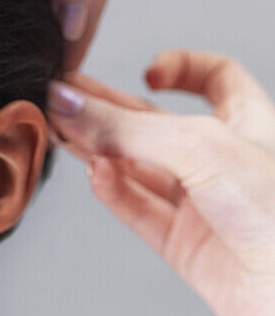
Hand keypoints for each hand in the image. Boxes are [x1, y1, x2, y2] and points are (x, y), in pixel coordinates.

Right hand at [46, 49, 274, 315]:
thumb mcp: (199, 146)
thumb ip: (127, 126)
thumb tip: (70, 105)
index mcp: (250, 123)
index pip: (215, 78)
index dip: (180, 67)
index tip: (145, 72)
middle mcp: (226, 162)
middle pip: (160, 125)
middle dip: (114, 111)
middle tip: (67, 100)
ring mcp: (205, 206)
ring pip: (141, 171)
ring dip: (103, 151)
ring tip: (66, 134)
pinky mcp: (186, 248)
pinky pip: (140, 212)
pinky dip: (114, 193)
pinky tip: (94, 174)